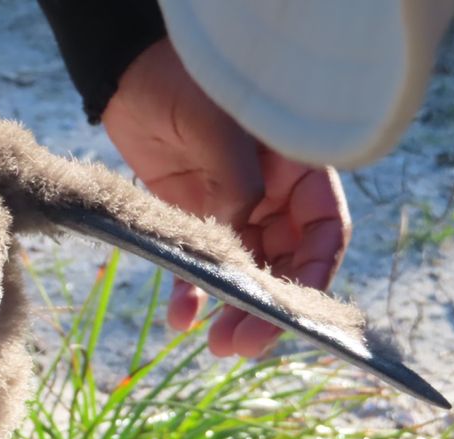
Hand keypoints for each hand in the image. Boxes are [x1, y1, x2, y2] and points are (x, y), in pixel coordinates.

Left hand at [101, 39, 350, 357]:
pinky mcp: (190, 220)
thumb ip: (236, 187)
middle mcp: (271, 196)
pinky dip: (189, 295)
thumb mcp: (219, 133)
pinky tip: (180, 320)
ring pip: (241, 274)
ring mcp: (231, 211)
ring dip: (230, 311)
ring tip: (217, 346)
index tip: (289, 313)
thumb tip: (242, 242)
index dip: (311, 277)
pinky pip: (196, 266)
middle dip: (266, 307)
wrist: (130, 77)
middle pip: (283, 264)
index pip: (323, 233)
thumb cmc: (187, 86)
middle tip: (242, 345)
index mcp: (297, 171)